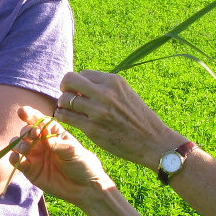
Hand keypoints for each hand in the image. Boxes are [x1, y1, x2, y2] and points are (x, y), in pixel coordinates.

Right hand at [10, 107, 114, 207]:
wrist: (84, 188)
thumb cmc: (82, 165)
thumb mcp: (73, 151)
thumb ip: (56, 143)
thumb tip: (42, 135)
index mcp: (53, 134)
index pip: (39, 121)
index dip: (29, 115)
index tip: (22, 111)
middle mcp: (42, 143)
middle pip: (26, 132)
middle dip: (26, 131)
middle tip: (34, 135)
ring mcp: (35, 156)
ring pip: (19, 145)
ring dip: (18, 144)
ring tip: (26, 148)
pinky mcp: (30, 170)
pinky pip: (17, 162)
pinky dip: (13, 158)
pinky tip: (16, 157)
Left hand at [53, 70, 179, 167]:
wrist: (153, 142)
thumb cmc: (140, 119)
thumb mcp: (126, 94)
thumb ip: (106, 88)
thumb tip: (82, 84)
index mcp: (114, 81)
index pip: (83, 73)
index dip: (78, 82)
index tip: (79, 91)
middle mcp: (105, 93)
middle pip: (69, 80)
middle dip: (65, 87)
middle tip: (68, 96)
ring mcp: (98, 111)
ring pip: (65, 100)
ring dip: (63, 104)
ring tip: (68, 109)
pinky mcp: (92, 128)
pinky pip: (66, 117)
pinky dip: (62, 116)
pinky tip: (66, 118)